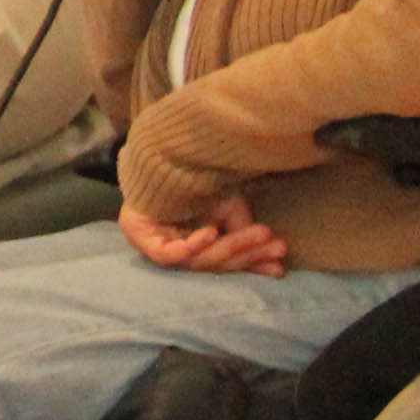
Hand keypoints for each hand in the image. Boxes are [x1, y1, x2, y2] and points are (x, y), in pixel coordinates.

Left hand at [122, 192, 290, 275]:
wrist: (158, 150)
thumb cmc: (194, 179)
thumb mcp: (229, 206)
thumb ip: (243, 231)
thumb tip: (276, 259)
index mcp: (193, 245)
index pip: (223, 262)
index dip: (252, 265)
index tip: (280, 268)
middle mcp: (174, 249)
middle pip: (215, 262)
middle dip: (248, 255)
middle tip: (278, 246)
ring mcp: (155, 245)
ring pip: (200, 259)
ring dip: (233, 247)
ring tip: (261, 233)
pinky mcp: (139, 238)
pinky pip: (168, 254)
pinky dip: (192, 246)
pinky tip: (211, 233)